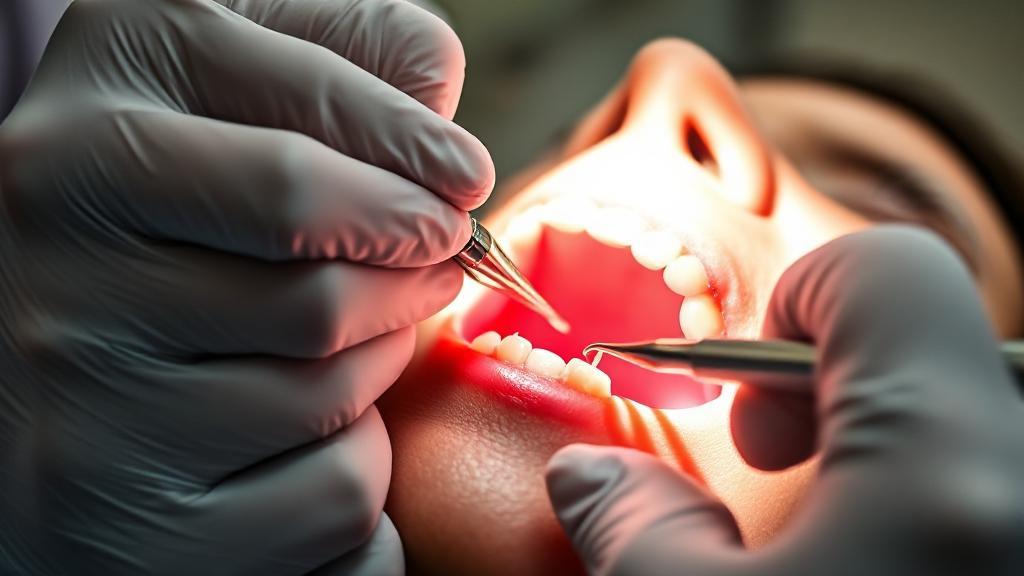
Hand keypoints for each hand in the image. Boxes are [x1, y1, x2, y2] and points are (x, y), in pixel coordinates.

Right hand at [0, 0, 491, 573]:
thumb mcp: (232, 100)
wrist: (56, 381)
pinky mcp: (120, 513)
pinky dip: (358, 465)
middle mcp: (52, 236)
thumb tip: (437, 99)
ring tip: (360, 333)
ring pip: (329, 381)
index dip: (415, 146)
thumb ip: (338, 62)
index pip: (304, 116)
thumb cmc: (182, 224)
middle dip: (416, 257)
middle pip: (324, 261)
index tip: (464, 177)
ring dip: (382, 357)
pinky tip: (306, 432)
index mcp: (93, 109)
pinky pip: (328, 490)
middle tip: (439, 252)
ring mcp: (74, 384)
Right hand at [545, 226, 1023, 575]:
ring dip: (875, 437)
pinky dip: (925, 478)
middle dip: (830, 380)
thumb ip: (634, 527)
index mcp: (946, 457)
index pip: (887, 270)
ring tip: (829, 525)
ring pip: (959, 402)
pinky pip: (991, 454)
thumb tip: (589, 476)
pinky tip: (885, 550)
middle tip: (783, 463)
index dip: (797, 298)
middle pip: (925, 336)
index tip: (749, 386)